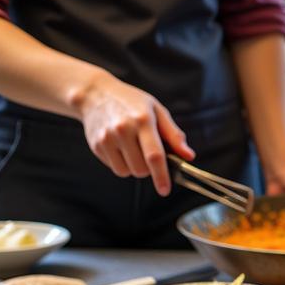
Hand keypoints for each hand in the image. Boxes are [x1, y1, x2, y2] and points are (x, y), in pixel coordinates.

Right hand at [77, 74, 193, 195]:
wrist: (96, 94)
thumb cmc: (132, 103)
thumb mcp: (157, 111)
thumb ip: (173, 135)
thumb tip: (188, 156)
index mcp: (143, 121)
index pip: (154, 155)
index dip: (161, 176)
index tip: (165, 190)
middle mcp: (123, 130)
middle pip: (141, 169)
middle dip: (149, 169)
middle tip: (148, 154)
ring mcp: (107, 138)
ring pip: (127, 172)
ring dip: (135, 168)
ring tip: (133, 149)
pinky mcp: (96, 146)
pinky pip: (115, 168)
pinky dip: (122, 164)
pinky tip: (121, 147)